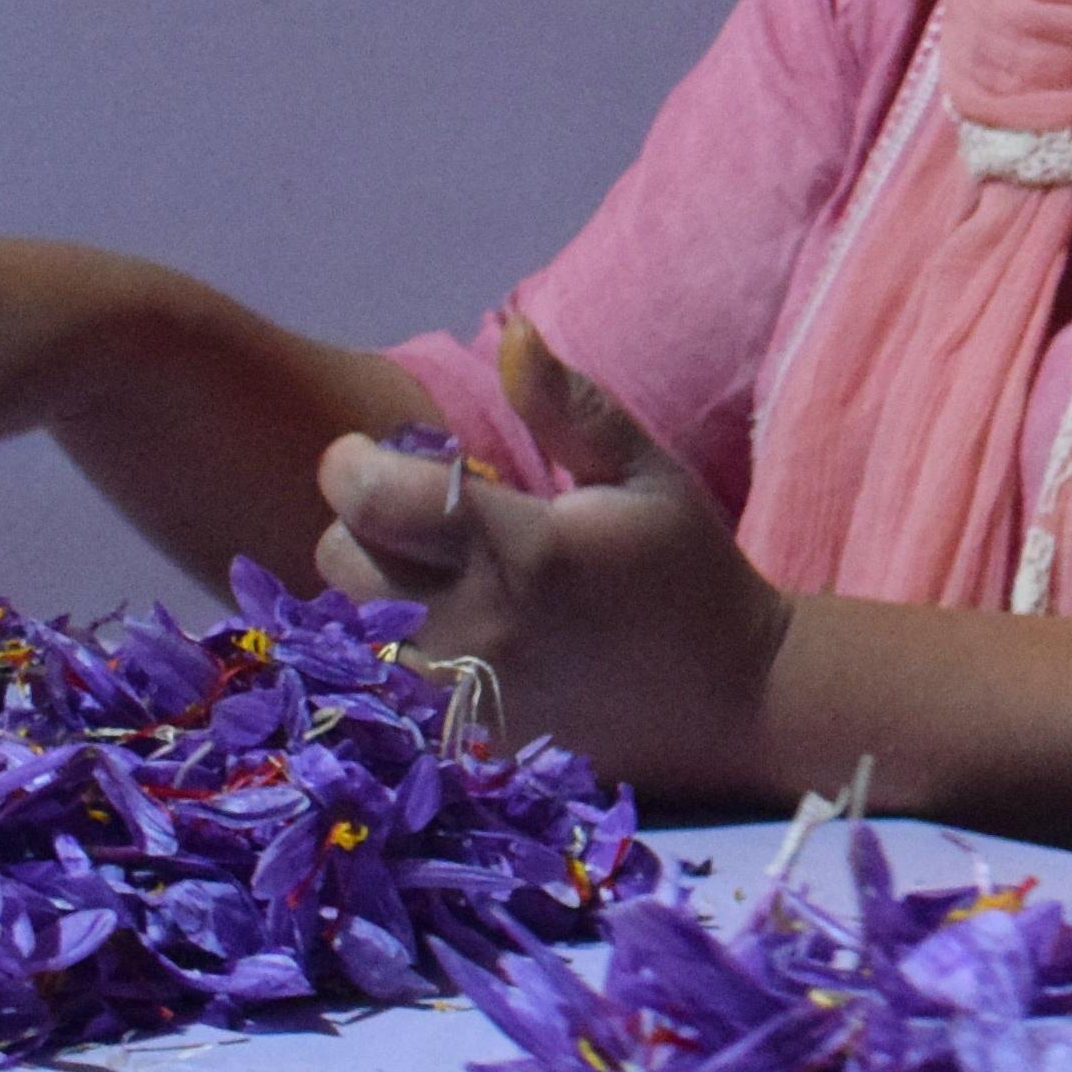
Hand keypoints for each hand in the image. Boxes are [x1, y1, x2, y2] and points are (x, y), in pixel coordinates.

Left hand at [309, 317, 796, 803]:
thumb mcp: (645, 473)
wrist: (730, 699)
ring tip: (429, 574)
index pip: (371, 497)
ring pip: (347, 625)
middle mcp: (481, 626)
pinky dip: (393, 647)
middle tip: (417, 518)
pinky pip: (381, 681)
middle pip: (341, 559)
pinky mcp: (463, 739)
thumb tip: (512, 332)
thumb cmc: (685, 570)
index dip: (356, 464)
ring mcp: (467, 694)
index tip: (381, 456)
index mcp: (526, 549)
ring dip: (372, 588)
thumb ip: (570, 406)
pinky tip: (444, 630)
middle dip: (363, 524)